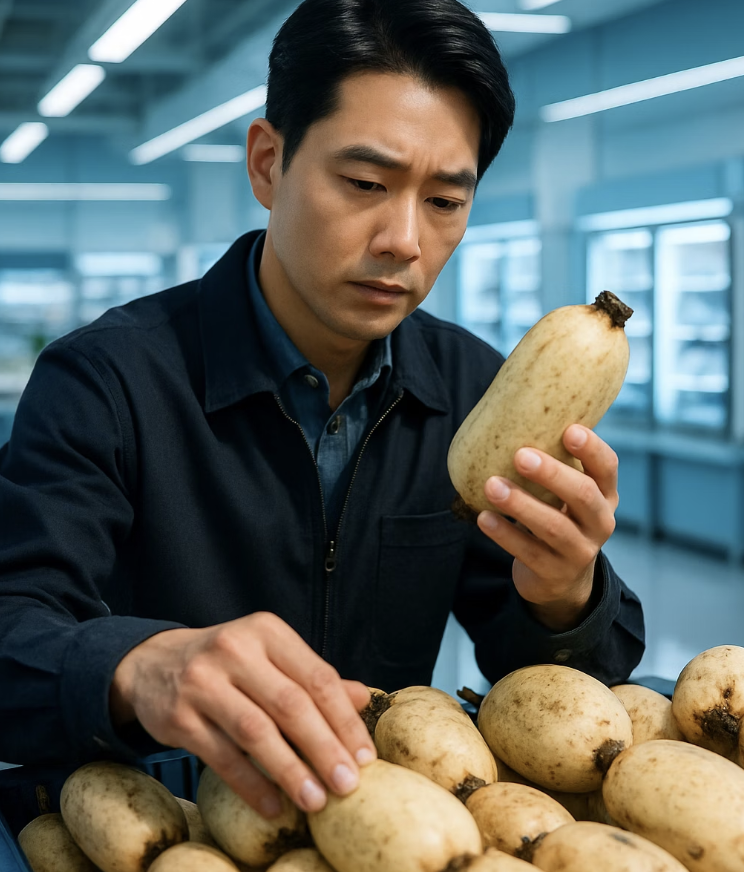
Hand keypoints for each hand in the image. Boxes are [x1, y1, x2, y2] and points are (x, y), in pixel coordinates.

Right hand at [109, 612, 375, 817]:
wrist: (154, 662)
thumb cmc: (229, 663)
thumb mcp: (270, 656)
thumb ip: (313, 677)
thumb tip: (363, 699)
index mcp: (267, 631)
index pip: (317, 677)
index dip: (344, 720)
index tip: (365, 756)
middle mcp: (235, 650)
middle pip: (290, 705)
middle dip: (324, 749)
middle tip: (348, 785)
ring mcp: (203, 682)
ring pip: (256, 732)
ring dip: (290, 771)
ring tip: (316, 801)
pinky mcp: (178, 716)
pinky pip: (222, 757)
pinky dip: (250, 785)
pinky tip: (273, 805)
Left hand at [476, 424, 617, 631]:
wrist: (561, 580)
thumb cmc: (557, 517)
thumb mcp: (565, 494)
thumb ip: (553, 462)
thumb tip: (513, 409)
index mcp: (604, 495)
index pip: (607, 467)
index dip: (591, 449)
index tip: (569, 429)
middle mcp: (599, 522)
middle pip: (582, 495)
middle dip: (552, 474)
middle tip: (521, 455)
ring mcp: (580, 551)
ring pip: (553, 526)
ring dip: (520, 503)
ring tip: (491, 485)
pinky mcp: (554, 573)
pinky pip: (528, 551)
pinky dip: (504, 533)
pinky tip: (484, 517)